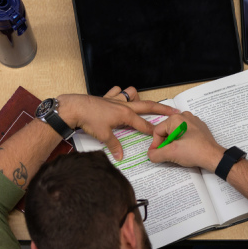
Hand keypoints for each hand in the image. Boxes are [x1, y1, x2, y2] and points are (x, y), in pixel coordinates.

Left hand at [57, 86, 178, 159]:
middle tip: (173, 111)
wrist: (75, 107)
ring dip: (137, 98)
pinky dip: (120, 94)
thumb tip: (120, 157)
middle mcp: (124, 105)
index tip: (162, 134)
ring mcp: (116, 99)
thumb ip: (114, 146)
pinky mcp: (106, 96)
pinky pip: (117, 91)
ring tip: (139, 106)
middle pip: (147, 106)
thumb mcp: (103, 136)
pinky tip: (120, 99)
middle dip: (161, 109)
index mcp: (126, 115)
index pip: (143, 125)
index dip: (153, 131)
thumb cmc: (90, 120)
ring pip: (132, 94)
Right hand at [147, 112, 224, 171]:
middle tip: (167, 154)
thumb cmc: (194, 152)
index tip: (157, 153)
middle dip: (165, 143)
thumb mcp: (171, 153)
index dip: (156, 144)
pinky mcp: (199, 128)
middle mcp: (184, 116)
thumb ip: (156, 154)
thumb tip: (151, 154)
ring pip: (176, 132)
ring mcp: (193, 121)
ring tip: (177, 152)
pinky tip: (186, 149)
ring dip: (174, 142)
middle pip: (167, 130)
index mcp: (175, 119)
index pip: (158, 131)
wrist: (213, 156)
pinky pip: (185, 133)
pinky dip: (183, 141)